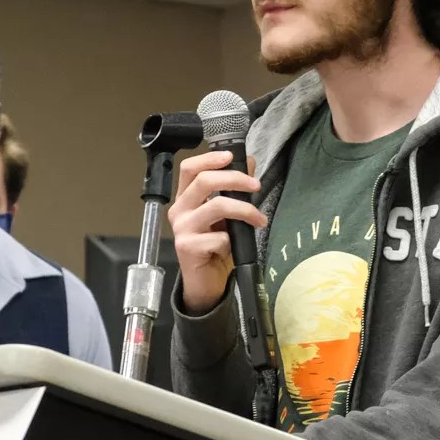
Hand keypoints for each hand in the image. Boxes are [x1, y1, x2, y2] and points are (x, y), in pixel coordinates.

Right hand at [167, 151, 266, 313]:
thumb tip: (247, 162)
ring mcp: (182, 229)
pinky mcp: (188, 247)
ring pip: (216, 206)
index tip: (231, 157)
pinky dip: (233, 241)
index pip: (190, 168)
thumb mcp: (227, 215)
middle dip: (235, 179)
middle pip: (204, 181)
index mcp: (185, 199)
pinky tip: (234, 248)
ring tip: (259, 219)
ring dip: (245, 210)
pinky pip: (219, 237)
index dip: (210, 159)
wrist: (206, 283)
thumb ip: (233, 190)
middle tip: (256, 186)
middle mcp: (179, 210)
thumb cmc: (216, 247)